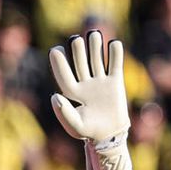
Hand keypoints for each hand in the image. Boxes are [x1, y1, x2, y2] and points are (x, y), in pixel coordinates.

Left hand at [50, 31, 132, 169]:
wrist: (110, 135)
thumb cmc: (89, 132)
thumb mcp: (75, 127)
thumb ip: (64, 114)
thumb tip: (55, 96)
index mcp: (73, 93)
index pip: (65, 75)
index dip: (59, 63)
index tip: (55, 50)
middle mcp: (86, 84)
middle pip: (81, 64)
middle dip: (78, 52)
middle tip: (76, 40)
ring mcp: (100, 82)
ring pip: (97, 60)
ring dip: (95, 48)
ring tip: (94, 35)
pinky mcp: (115, 82)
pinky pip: (115, 65)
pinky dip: (115, 55)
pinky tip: (114, 44)